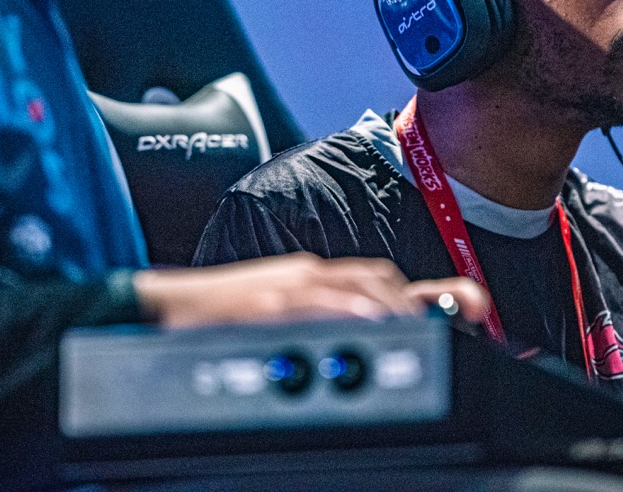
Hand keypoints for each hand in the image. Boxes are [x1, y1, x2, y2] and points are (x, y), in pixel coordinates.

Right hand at [134, 252, 490, 327]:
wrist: (147, 314)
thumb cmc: (209, 325)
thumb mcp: (277, 320)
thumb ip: (327, 325)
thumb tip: (374, 344)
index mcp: (308, 281)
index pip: (382, 278)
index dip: (434, 294)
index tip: (476, 306)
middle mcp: (302, 278)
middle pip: (380, 282)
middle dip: (420, 308)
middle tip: (450, 332)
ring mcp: (280, 290)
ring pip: (358, 288)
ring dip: (399, 311)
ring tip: (421, 337)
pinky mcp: (256, 305)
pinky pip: (313, 304)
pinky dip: (350, 311)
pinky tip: (374, 326)